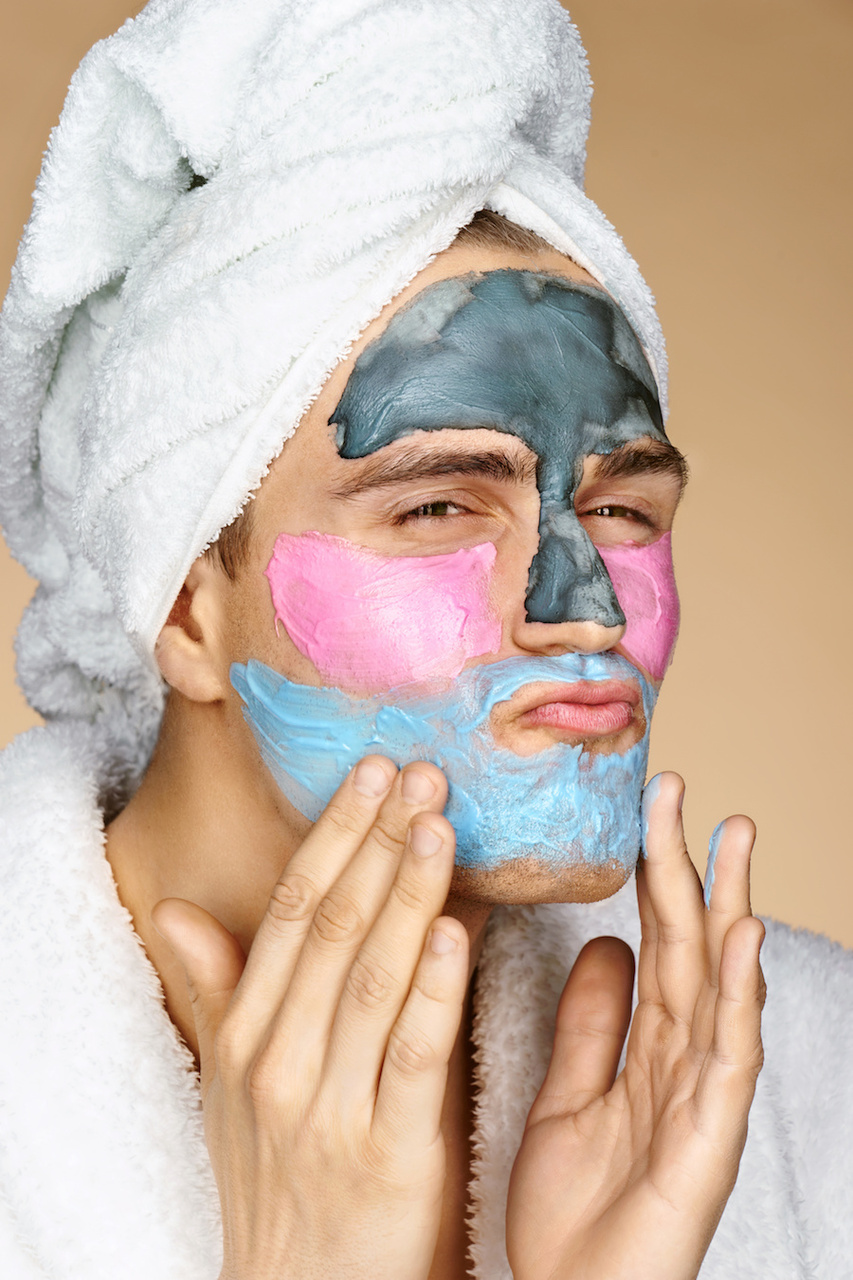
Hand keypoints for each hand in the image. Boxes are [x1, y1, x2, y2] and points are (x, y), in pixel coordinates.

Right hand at [152, 756, 468, 1279]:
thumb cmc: (280, 1179)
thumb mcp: (232, 1085)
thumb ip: (220, 991)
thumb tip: (177, 909)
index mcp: (248, 1035)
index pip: (295, 911)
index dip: (335, 835)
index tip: (373, 771)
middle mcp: (280, 1061)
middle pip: (335, 928)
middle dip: (379, 841)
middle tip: (421, 770)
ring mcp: (331, 1108)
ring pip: (375, 976)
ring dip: (410, 891)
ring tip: (440, 821)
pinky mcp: (389, 1155)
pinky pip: (414, 1054)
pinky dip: (436, 988)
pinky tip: (458, 930)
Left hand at [506, 772, 764, 1279]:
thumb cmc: (575, 1212)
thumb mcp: (570, 1094)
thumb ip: (592, 1021)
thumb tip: (608, 941)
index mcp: (648, 1047)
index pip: (653, 939)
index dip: (651, 871)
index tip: (643, 802)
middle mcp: (682, 1062)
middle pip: (687, 946)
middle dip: (686, 865)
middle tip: (677, 786)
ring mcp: (700, 1100)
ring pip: (718, 988)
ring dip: (728, 909)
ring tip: (731, 836)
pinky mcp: (707, 1143)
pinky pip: (724, 1059)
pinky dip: (735, 997)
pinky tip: (739, 940)